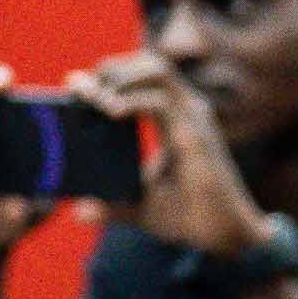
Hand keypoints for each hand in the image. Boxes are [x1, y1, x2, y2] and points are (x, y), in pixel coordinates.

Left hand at [78, 55, 269, 262]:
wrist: (224, 236)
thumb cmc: (191, 216)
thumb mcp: (141, 206)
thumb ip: (111, 204)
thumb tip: (79, 211)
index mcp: (176, 119)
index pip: (143, 77)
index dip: (110, 74)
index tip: (74, 84)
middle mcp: (187, 111)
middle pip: (149, 63)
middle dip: (111, 69)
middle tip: (81, 90)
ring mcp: (193, 119)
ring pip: (156, 69)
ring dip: (120, 77)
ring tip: (96, 99)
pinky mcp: (195, 135)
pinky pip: (160, 101)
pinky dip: (130, 101)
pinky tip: (110, 112)